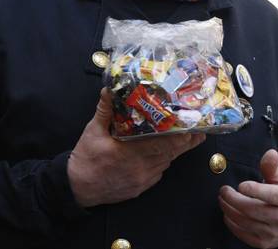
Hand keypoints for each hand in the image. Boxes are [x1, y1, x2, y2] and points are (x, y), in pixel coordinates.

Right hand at [67, 88, 204, 206]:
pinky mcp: (141, 187)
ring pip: (166, 162)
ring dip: (176, 150)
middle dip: (187, 141)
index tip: (193, 127)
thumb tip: (109, 89)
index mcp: (129, 152)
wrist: (77, 189)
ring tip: (188, 137)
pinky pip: (159, 172)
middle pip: (171, 153)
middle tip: (200, 129)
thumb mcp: (92, 132)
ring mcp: (142, 179)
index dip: (180, 136)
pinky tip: (166, 152)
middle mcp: (140, 167)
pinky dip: (164, 161)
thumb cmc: (85, 159)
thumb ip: (104, 110)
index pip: (162, 144)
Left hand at [218, 149, 277, 248]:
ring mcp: (272, 233)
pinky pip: (243, 234)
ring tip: (222, 200)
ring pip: (245, 222)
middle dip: (234, 199)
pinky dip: (232, 224)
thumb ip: (272, 167)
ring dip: (229, 210)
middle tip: (223, 191)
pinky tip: (227, 214)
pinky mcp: (263, 243)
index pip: (271, 195)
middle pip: (252, 209)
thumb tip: (270, 153)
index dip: (255, 190)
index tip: (241, 185)